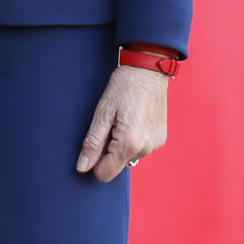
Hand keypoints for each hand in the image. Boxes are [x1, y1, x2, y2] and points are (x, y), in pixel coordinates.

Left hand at [76, 65, 168, 181]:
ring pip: (129, 157)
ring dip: (121, 145)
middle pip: (117, 166)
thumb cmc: (123, 87)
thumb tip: (82, 167)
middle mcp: (145, 149)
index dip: (94, 161)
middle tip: (108, 124)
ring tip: (121, 119)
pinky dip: (133, 140)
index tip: (94, 141)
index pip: (105, 173)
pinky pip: (141, 149)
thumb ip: (92, 143)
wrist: (148, 70)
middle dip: (108, 151)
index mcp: (129, 144)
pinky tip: (132, 120)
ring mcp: (155, 145)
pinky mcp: (160, 138)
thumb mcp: (102, 112)